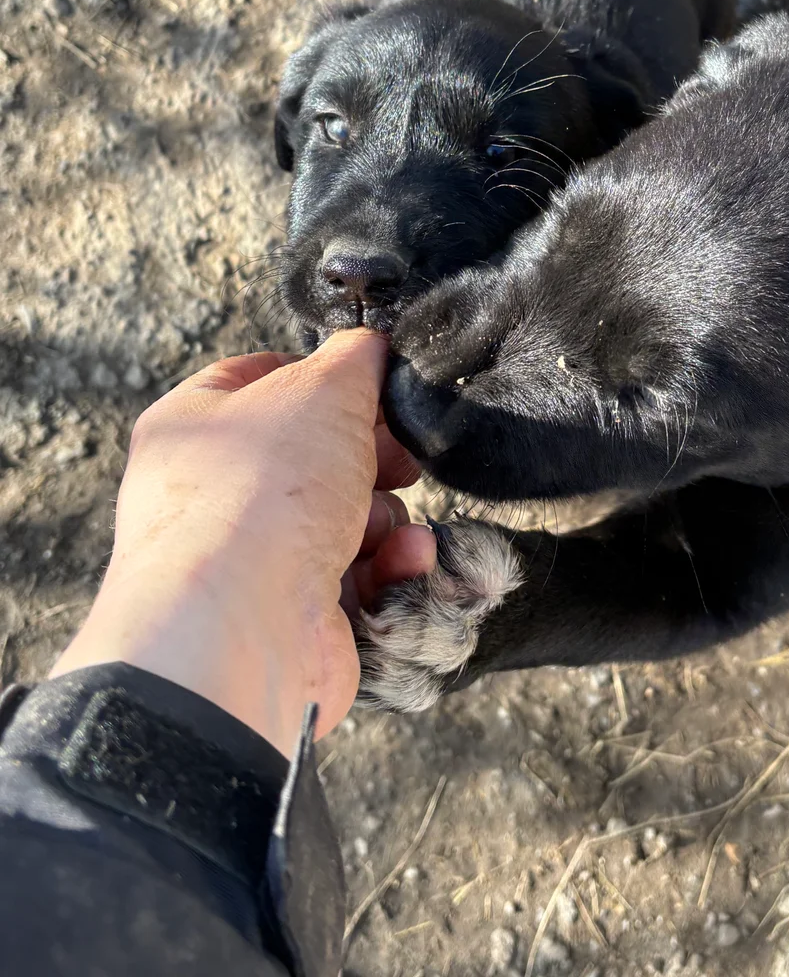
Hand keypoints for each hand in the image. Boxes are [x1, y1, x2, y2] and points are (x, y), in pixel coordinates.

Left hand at [51, 331, 436, 754]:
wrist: (241, 630)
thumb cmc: (263, 493)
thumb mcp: (322, 387)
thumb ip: (356, 356)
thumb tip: (373, 347)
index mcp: (196, 426)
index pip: (262, 379)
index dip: (326, 378)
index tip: (374, 388)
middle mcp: (216, 497)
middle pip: (319, 458)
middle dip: (374, 462)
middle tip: (399, 462)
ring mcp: (253, 566)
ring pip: (350, 524)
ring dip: (387, 523)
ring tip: (387, 533)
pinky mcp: (295, 623)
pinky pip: (362, 583)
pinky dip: (392, 573)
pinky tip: (403, 566)